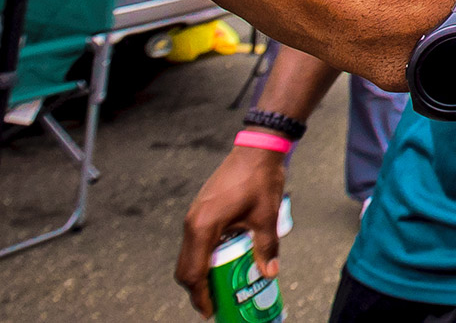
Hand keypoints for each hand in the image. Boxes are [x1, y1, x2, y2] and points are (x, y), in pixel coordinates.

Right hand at [174, 146, 286, 317]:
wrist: (256, 149)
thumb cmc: (260, 180)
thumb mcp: (266, 218)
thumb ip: (266, 248)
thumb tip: (269, 274)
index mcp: (204, 227)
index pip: (193, 271)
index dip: (199, 295)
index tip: (209, 310)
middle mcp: (192, 223)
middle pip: (185, 267)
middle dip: (197, 289)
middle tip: (214, 303)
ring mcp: (194, 215)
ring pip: (189, 254)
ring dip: (200, 273)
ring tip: (218, 286)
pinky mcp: (200, 210)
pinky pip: (195, 241)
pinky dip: (204, 257)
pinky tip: (223, 262)